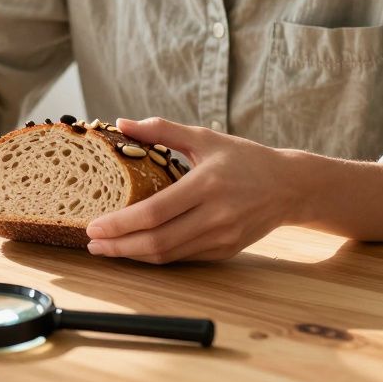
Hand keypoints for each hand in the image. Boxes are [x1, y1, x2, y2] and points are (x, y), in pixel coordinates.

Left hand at [85, 117, 298, 263]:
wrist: (291, 186)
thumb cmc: (244, 158)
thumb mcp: (205, 137)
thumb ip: (162, 129)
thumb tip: (121, 123)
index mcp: (206, 184)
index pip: (154, 212)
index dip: (120, 223)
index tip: (94, 226)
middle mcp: (215, 216)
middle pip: (157, 241)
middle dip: (119, 246)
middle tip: (92, 244)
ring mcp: (222, 238)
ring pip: (169, 255)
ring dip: (133, 256)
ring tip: (107, 249)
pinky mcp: (226, 251)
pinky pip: (184, 258)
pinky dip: (156, 256)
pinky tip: (136, 249)